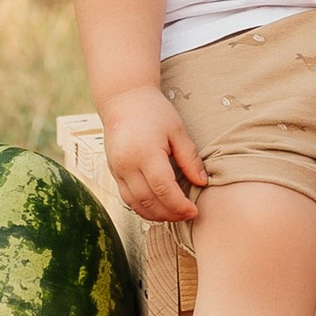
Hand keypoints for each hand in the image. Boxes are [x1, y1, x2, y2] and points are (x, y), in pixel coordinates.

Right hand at [102, 86, 208, 223]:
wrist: (123, 100)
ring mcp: (117, 170)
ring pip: (136, 204)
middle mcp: (128, 165)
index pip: (164, 189)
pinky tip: (158, 207)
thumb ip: (190, 158)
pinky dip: (142, 207)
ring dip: (156, 215)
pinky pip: (127, 198)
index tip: (194, 210)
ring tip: (175, 214)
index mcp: (146, 153)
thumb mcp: (177, 130)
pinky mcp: (113, 172)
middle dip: (170, 214)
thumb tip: (202, 182)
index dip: (180, 205)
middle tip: (188, 215)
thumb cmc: (153, 111)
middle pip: (149, 202)